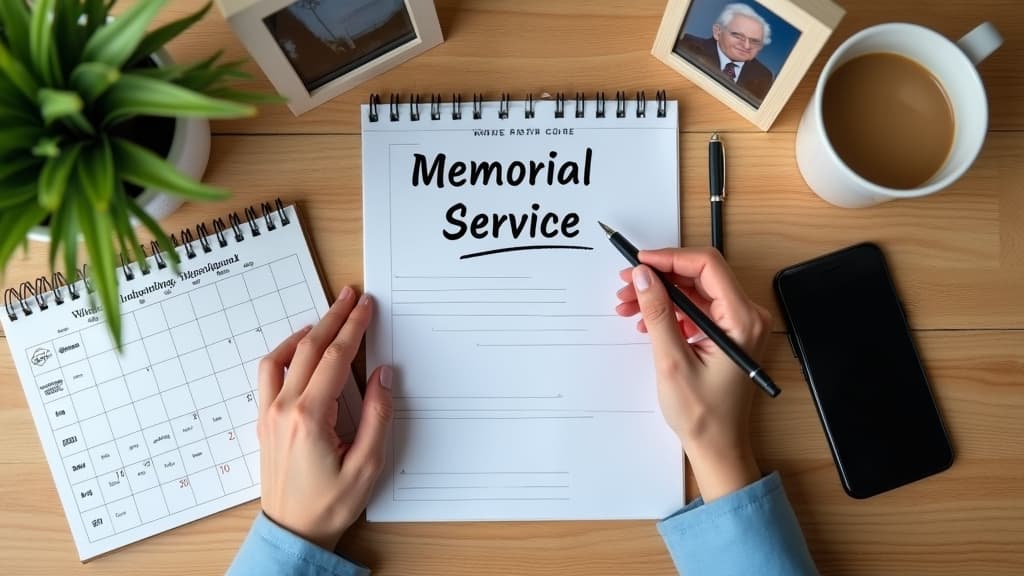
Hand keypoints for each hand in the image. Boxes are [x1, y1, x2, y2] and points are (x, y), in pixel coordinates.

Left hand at [257, 286, 392, 549]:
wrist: (292, 532)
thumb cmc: (329, 505)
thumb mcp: (367, 466)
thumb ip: (378, 417)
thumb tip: (384, 376)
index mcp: (310, 417)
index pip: (336, 359)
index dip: (353, 328)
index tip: (366, 307)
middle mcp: (284, 409)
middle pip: (310, 349)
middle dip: (333, 318)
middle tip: (350, 296)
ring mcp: (269, 414)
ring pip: (282, 357)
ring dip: (307, 332)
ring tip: (327, 317)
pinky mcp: (265, 421)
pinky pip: (270, 374)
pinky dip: (286, 353)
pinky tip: (302, 350)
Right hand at [614, 248, 770, 501]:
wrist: (718, 445)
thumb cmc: (703, 414)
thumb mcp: (672, 360)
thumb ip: (658, 312)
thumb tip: (643, 276)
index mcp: (742, 319)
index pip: (707, 266)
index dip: (669, 258)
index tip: (639, 262)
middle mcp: (746, 316)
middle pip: (699, 275)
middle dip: (659, 277)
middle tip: (626, 284)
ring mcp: (737, 324)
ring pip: (694, 291)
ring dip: (660, 294)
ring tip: (628, 304)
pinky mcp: (726, 333)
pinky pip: (696, 308)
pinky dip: (669, 309)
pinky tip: (645, 320)